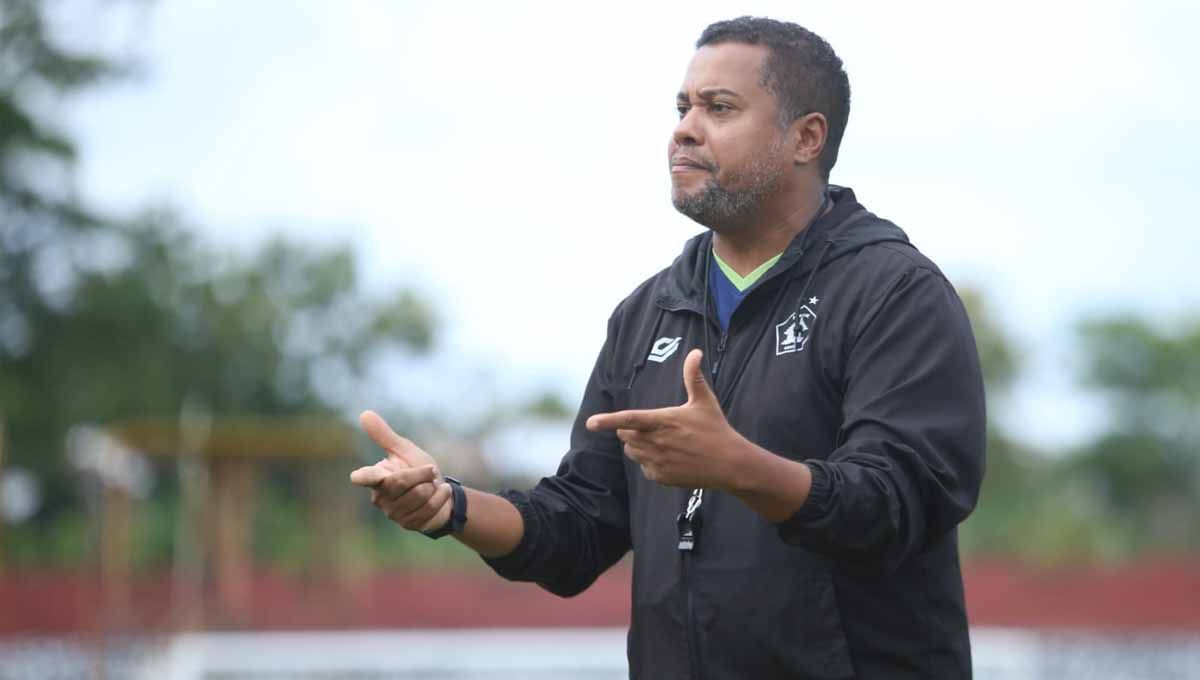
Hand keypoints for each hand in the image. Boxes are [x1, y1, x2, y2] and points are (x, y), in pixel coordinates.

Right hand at [350, 410, 452, 531]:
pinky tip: (440, 493)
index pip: (366, 478)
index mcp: (377, 478)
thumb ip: (385, 436)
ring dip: (432, 487)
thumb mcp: (405, 450)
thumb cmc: (419, 469)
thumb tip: (364, 413)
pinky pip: (429, 508)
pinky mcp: (409, 524)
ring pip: (418, 495)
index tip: (357, 477)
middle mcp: (381, 497)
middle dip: (421, 473)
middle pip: (401, 482)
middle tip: (430, 470)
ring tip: (432, 486)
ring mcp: (394, 513)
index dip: (364, 477)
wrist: (441, 492)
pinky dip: (440, 497)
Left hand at [586, 349, 752, 490]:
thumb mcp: (705, 401)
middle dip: (630, 430)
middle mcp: (657, 442)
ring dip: (637, 446)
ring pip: (631, 452)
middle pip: (625, 435)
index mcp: (663, 421)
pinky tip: (669, 458)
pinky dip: (650, 463)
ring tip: (661, 442)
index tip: (590, 423)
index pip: (629, 420)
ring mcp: (658, 462)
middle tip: (652, 427)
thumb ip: (693, 377)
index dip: (608, 421)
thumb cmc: (717, 429)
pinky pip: (643, 468)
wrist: (730, 464)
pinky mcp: (661, 477)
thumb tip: (695, 352)